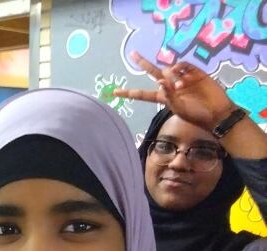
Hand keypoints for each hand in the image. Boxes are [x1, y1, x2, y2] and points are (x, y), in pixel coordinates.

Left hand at [113, 51, 234, 131]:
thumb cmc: (196, 115)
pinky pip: (183, 65)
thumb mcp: (178, 109)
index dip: (129, 92)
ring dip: (171, 75)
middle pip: (153, 72)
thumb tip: (159, 81)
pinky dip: (180, 69)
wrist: (217, 113)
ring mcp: (182, 78)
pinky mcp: (195, 73)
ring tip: (180, 87)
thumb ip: (168, 96)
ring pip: (169, 69)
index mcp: (163, 97)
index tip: (114, 92)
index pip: (142, 94)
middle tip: (132, 54)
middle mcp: (170, 86)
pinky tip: (182, 79)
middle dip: (143, 63)